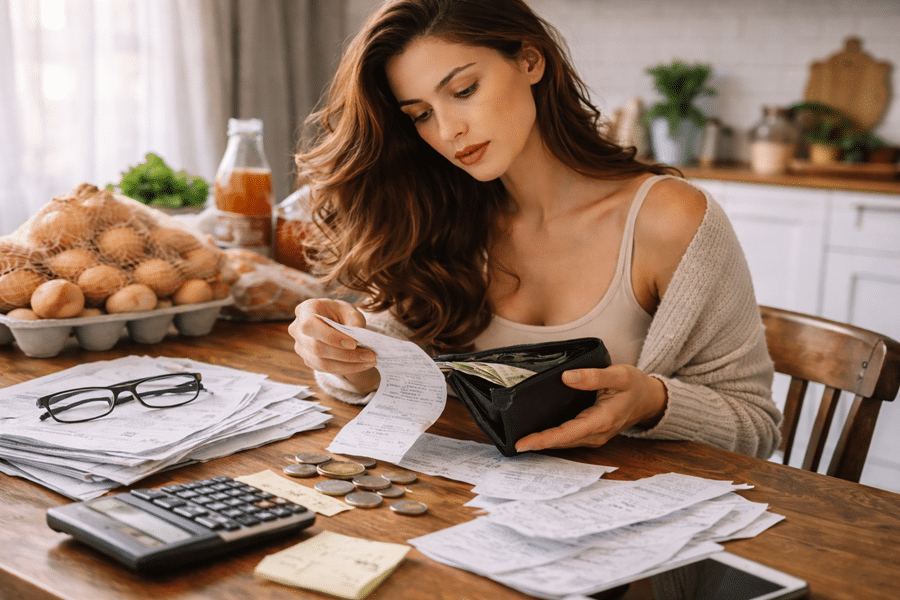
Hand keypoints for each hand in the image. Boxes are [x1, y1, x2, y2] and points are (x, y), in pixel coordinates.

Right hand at [288, 298, 377, 377]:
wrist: (336, 323)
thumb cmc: (341, 314)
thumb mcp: (350, 311)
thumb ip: (354, 321)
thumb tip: (358, 339)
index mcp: (305, 310)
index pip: (310, 326)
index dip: (330, 337)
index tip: (354, 343)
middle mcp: (297, 329)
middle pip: (317, 348)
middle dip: (346, 355)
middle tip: (370, 356)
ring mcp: (300, 347)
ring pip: (322, 363)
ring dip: (349, 365)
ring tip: (370, 361)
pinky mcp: (308, 360)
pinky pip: (326, 370)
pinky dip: (346, 368)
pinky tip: (362, 364)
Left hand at [514, 364, 666, 451]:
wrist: (649, 399)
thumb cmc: (635, 385)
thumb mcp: (619, 375)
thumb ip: (594, 376)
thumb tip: (567, 377)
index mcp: (602, 420)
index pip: (567, 433)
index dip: (543, 439)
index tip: (523, 442)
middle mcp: (596, 433)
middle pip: (561, 442)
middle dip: (536, 444)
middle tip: (511, 443)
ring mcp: (594, 436)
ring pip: (564, 443)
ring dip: (542, 443)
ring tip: (518, 440)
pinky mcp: (591, 433)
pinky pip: (568, 438)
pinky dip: (552, 438)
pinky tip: (536, 435)